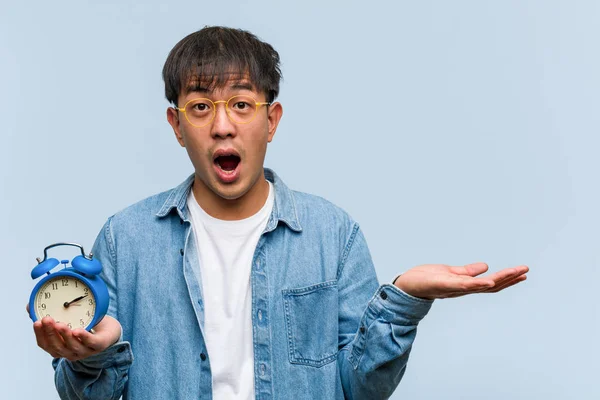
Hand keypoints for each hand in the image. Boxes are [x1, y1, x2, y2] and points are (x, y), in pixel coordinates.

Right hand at [27, 304, 121, 360]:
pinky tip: (78, 331)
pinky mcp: (100, 345)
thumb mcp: (67, 319)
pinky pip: (91, 342)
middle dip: (50, 333)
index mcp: (61, 347)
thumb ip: (51, 314)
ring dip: (64, 335)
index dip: (40, 334)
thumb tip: (30, 305)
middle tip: (46, 319)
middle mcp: (71, 352)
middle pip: (57, 347)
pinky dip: (84, 337)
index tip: (36, 322)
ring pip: (73, 346)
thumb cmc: (86, 325)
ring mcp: (85, 350)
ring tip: (59, 324)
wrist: (110, 331)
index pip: (45, 344)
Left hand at [393, 262, 528, 299]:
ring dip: (500, 280)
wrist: (407, 285)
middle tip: (526, 271)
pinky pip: (463, 286)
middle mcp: (463, 289)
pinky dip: (476, 284)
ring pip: (482, 285)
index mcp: (466, 285)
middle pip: (491, 285)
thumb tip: (485, 267)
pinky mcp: (445, 285)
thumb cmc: (427, 279)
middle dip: (509, 278)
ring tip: (516, 273)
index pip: (491, 283)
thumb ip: (468, 272)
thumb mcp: (451, 272)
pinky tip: (488, 281)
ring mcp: (455, 288)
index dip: (507, 278)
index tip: (523, 273)